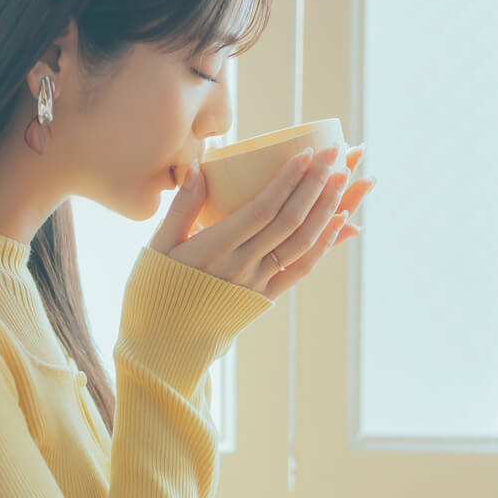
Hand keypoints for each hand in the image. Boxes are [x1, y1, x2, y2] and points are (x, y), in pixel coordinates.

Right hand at [147, 142, 374, 299]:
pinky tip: (341, 222)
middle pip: (288, 221)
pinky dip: (325, 244)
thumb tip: (200, 164)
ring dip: (326, 210)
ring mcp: (257, 284)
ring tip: (343, 180)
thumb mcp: (159, 245)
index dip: (287, 180)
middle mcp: (241, 266)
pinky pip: (301, 269)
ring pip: (302, 243)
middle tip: (334, 155)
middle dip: (315, 184)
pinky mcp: (264, 298)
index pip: (262, 209)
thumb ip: (182, 206)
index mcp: (214, 249)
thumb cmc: (154, 289)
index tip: (306, 153)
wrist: (163, 344)